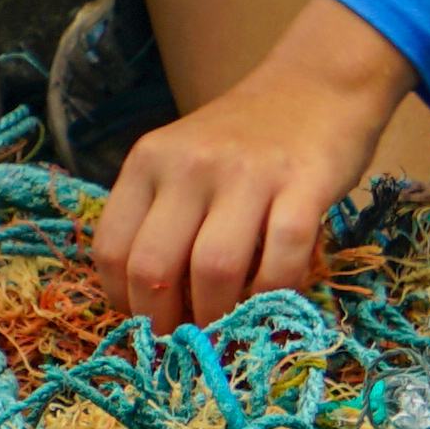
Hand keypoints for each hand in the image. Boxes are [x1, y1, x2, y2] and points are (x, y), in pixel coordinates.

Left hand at [93, 5, 426, 326]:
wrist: (317, 84)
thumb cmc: (244, 138)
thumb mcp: (183, 162)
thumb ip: (163, 217)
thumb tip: (149, 304)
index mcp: (149, 161)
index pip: (112, 248)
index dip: (122, 300)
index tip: (145, 323)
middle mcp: (189, 165)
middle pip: (154, 267)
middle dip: (165, 323)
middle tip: (185, 344)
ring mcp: (248, 174)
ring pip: (213, 270)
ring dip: (218, 316)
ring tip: (227, 332)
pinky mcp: (304, 184)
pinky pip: (282, 258)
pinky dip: (275, 294)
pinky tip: (275, 304)